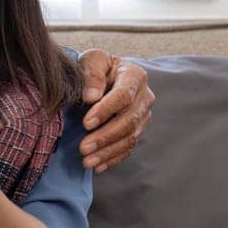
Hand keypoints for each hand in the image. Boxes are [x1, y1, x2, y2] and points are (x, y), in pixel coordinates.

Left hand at [76, 49, 155, 172]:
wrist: (103, 76)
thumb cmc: (96, 67)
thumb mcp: (92, 60)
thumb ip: (92, 73)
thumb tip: (92, 96)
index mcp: (135, 76)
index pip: (124, 96)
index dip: (106, 111)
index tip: (86, 123)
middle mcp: (144, 97)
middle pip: (129, 121)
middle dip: (105, 137)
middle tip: (83, 148)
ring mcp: (143, 116)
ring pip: (130, 138)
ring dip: (108, 152)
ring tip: (87, 161)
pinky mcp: (137, 131)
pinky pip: (128, 148)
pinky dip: (113, 159)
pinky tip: (98, 166)